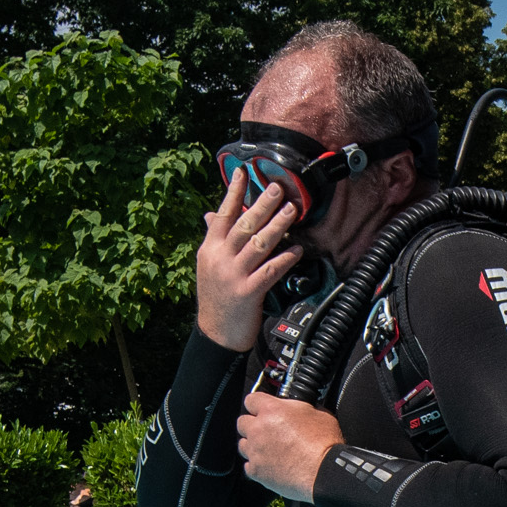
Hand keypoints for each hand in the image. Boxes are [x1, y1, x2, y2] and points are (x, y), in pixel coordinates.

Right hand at [195, 176, 307, 350]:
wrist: (215, 334)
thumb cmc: (216, 298)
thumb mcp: (208, 265)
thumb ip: (213, 238)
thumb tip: (211, 214)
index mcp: (210, 249)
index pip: (223, 214)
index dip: (234, 192)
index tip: (243, 172)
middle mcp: (220, 258)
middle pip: (244, 225)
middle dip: (262, 204)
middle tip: (278, 187)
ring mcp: (233, 275)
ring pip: (259, 244)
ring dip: (278, 225)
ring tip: (292, 210)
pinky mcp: (248, 292)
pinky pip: (270, 270)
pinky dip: (285, 258)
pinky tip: (297, 249)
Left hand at [237, 392, 342, 499]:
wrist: (324, 472)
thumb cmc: (324, 444)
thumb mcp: (317, 413)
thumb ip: (299, 407)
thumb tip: (298, 408)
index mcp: (271, 410)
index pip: (251, 400)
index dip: (258, 405)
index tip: (262, 409)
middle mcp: (258, 429)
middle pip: (242, 422)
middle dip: (253, 425)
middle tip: (267, 431)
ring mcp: (255, 451)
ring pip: (242, 444)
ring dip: (252, 445)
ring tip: (268, 450)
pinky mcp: (256, 471)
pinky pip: (249, 465)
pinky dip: (257, 465)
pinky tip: (270, 465)